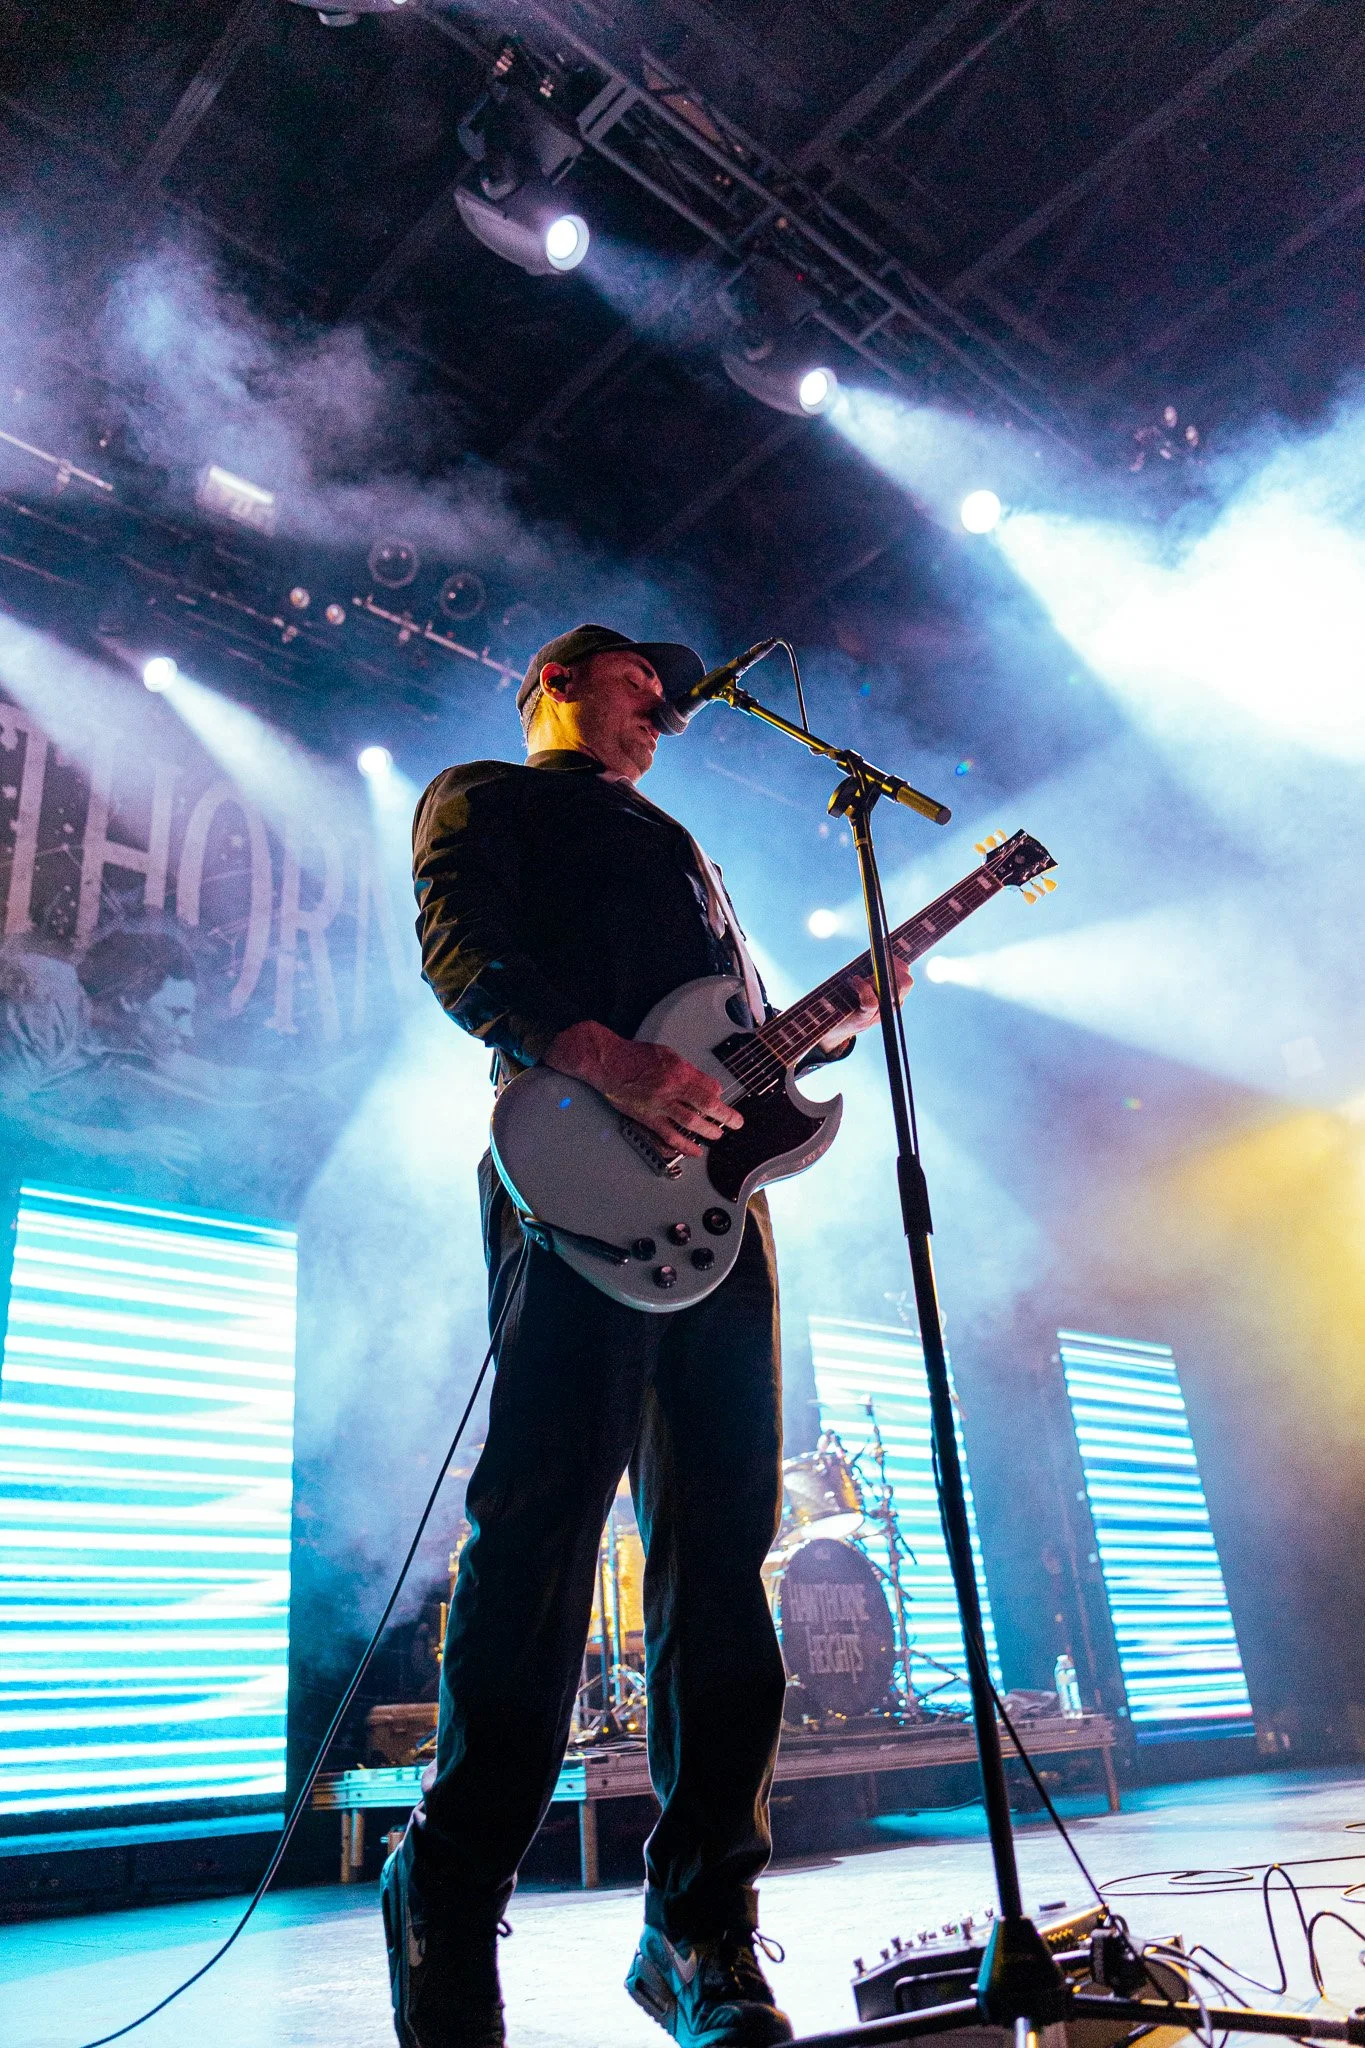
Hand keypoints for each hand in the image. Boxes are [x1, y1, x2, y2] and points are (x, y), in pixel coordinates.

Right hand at [129, 1123, 203, 1170]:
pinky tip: (185, 1174)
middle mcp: (162, 1140)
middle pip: (184, 1144)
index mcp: (163, 1131)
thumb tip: (185, 1135)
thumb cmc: (144, 1134)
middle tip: (202, 1151)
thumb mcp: (156, 1128)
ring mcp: (159, 1150)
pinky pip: (169, 1166)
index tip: (198, 1141)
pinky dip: (177, 1171)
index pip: (183, 1134)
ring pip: (179, 1155)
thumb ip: (169, 1131)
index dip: (193, 1138)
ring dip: (190, 1158)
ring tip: (198, 1160)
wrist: (128, 1143)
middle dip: (194, 1148)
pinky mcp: (156, 1160)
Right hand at [545, 1020, 743, 1158]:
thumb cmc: (634, 1056)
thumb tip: (701, 1083)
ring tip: (718, 1136)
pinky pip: (669, 1135)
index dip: (719, 1095)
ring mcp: (659, 1105)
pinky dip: (683, 1145)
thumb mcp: (666, 1054)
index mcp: (678, 1070)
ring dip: (708, 1131)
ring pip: (690, 1122)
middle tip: (737, 1123)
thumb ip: (685, 1069)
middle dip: (725, 1116)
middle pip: (706, 1105)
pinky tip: (694, 1151)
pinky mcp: (647, 1117)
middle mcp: (671, 1088)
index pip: (708, 1086)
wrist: (608, 1062)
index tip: (721, 1099)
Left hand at [820, 959, 913, 1052]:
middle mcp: (891, 1004)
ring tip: (862, 975)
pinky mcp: (865, 1019)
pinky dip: (864, 988)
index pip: (906, 976)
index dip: (899, 963)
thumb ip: (870, 970)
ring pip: (891, 991)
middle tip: (876, 963)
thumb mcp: (860, 983)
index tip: (886, 953)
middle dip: (892, 968)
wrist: (833, 1028)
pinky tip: (855, 981)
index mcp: (894, 994)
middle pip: (906, 983)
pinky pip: (872, 1002)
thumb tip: (874, 949)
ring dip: (877, 977)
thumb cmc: (846, 999)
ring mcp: (879, 1013)